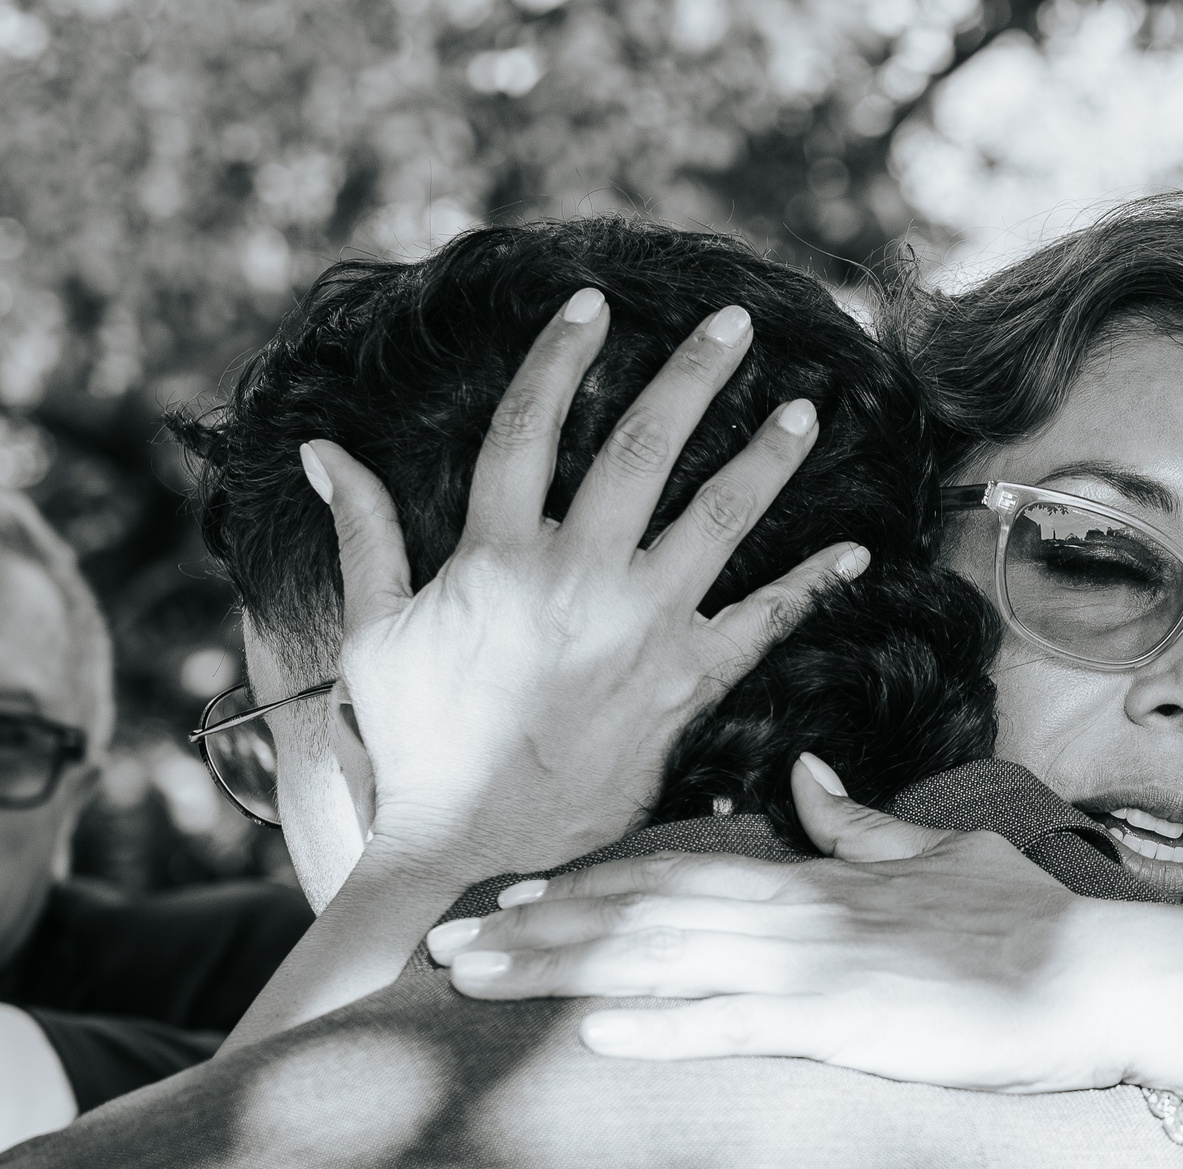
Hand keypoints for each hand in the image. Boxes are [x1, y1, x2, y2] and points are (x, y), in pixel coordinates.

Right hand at [308, 289, 868, 877]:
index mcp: (494, 555)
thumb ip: (363, 535)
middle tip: (736, 323)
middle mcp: (575, 578)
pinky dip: (812, 586)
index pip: (529, 425)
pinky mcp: (686, 686)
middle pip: (642, 448)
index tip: (595, 303)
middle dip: (693, 375)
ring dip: (768, 459)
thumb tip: (325, 450)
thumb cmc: (416, 747)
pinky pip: (763, 624)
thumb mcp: (372, 634)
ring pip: (717, 519)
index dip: (560, 356)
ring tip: (808, 408)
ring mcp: (639, 629)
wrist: (473, 851)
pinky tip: (856, 550)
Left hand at [424, 755, 1182, 1095]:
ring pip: (664, 959)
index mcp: (814, 881)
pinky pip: (742, 1024)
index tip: (510, 897)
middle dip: (536, 926)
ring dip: (561, 969)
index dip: (585, 885)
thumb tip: (804, 776)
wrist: (1107, 974)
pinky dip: (666, 1027)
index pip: (676, 872)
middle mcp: (799, 914)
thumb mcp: (938, 858)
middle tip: (440, 943)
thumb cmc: (1029, 926)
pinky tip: (593, 1036)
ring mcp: (821, 967)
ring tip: (473, 981)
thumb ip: (860, 826)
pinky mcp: (853, 1022)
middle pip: (640, 910)